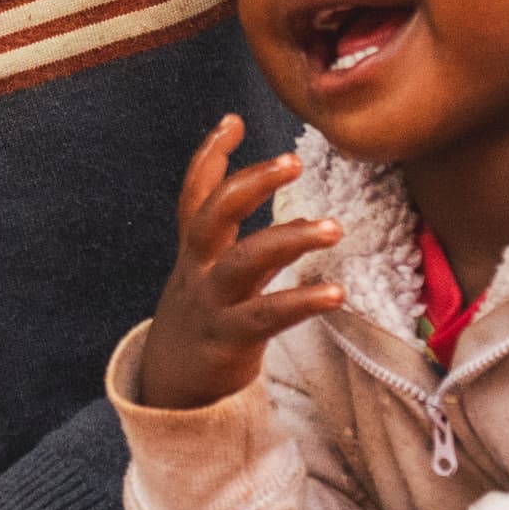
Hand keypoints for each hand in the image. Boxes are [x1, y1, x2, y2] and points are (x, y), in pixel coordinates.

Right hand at [136, 115, 343, 410]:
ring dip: (289, 239)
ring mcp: (212, 303)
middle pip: (213, 215)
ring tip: (333, 227)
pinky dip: (302, 301)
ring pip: (244, 262)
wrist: (171, 388)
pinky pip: (267, 315)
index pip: (194, 193)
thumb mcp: (206, 267)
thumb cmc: (202, 315)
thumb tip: (256, 185)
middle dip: (250, 183)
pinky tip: (336, 293)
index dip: (209, 156)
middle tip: (293, 162)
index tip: (231, 121)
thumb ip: (229, 228)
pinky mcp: (230, 339)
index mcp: (194, 251)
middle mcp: (198, 270)